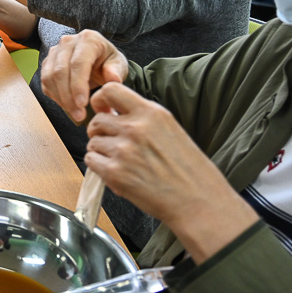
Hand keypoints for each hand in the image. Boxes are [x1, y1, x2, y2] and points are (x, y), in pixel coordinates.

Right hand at [41, 29, 129, 122]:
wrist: (98, 60)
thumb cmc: (109, 62)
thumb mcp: (119, 65)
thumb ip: (116, 71)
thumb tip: (112, 78)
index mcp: (88, 39)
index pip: (78, 63)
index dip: (78, 85)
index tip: (83, 104)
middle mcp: (67, 42)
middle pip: (60, 71)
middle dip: (68, 97)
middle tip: (79, 115)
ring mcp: (54, 52)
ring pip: (49, 77)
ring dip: (60, 99)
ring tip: (75, 114)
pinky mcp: (47, 63)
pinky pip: (45, 83)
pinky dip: (55, 97)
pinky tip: (68, 106)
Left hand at [85, 83, 258, 263]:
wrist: (200, 202)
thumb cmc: (190, 171)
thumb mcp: (170, 130)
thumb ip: (142, 119)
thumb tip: (112, 113)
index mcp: (151, 113)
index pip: (110, 90)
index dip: (100, 100)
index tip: (103, 110)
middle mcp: (135, 128)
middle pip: (96, 120)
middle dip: (100, 132)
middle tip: (112, 143)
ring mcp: (123, 150)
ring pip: (92, 142)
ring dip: (101, 152)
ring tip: (121, 162)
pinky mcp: (115, 172)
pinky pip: (91, 161)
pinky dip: (99, 167)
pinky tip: (116, 173)